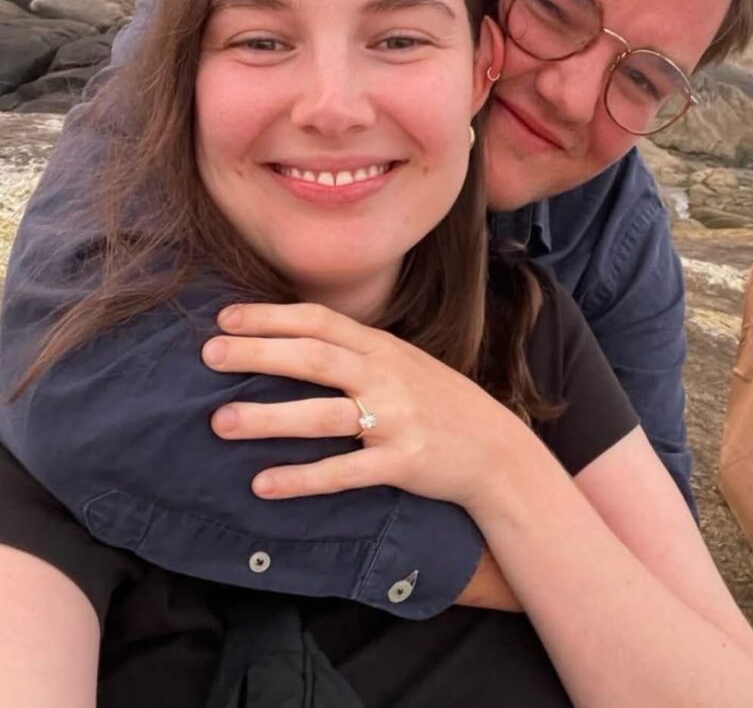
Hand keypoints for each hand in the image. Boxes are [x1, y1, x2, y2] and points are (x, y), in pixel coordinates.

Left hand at [203, 302, 527, 514]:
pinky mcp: (401, 463)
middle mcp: (386, 376)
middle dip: (258, 354)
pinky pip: (345, 472)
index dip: (271, 317)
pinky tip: (263, 484)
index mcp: (382, 347)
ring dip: (268, 418)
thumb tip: (294, 339)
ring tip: (220, 422)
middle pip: (314, 358)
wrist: (496, 450)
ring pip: (323, 415)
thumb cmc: (438, 403)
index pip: (319, 321)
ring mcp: (395, 419)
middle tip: (208, 355)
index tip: (224, 317)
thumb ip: (356, 350)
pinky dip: (302, 478)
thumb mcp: (402, 362)